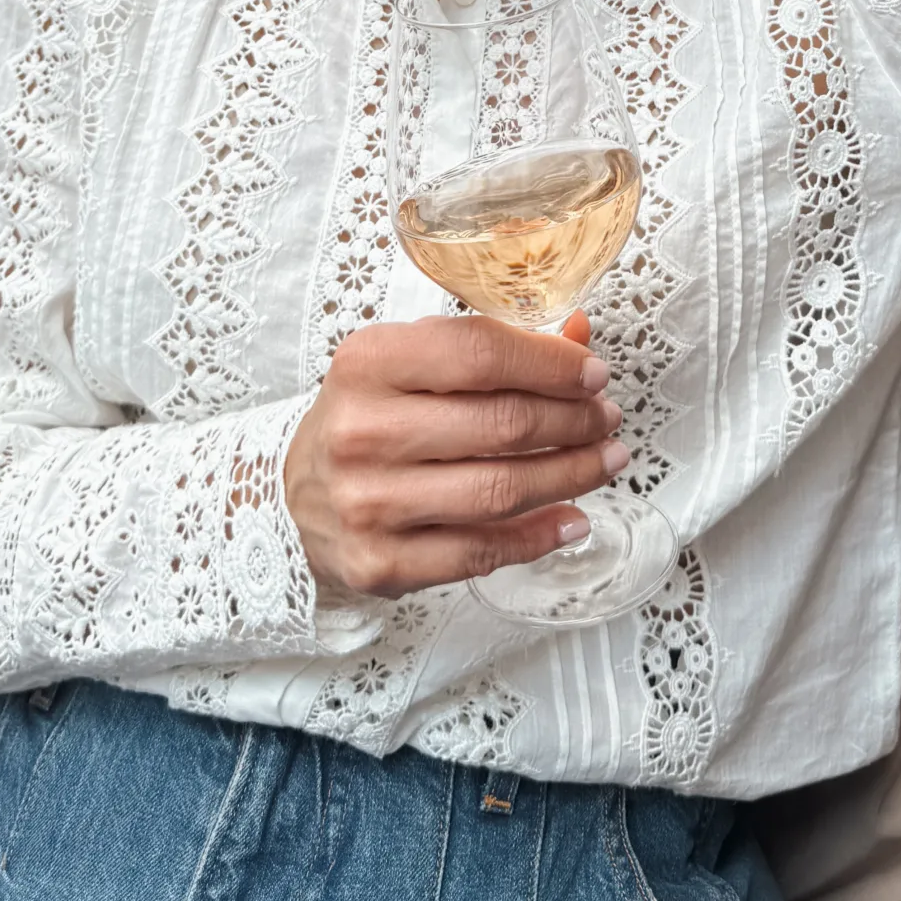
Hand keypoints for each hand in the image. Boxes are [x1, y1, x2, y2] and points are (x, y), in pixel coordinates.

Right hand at [283, 311, 627, 598]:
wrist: (293, 498)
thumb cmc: (368, 418)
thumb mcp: (410, 364)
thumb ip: (490, 348)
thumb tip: (580, 337)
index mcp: (368, 362)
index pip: (479, 353)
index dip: (551, 364)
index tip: (594, 374)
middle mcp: (362, 431)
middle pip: (501, 425)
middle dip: (573, 422)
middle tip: (606, 419)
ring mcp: (369, 503)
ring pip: (500, 491)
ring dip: (571, 476)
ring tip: (606, 461)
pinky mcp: (380, 564)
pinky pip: (481, 552)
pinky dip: (539, 536)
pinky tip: (573, 518)